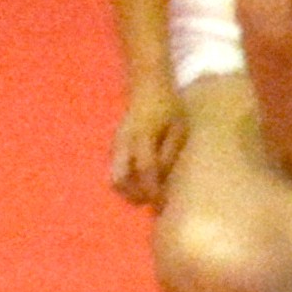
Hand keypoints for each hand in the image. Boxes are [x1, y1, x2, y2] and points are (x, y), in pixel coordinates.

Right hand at [107, 77, 186, 209]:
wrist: (147, 86)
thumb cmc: (168, 106)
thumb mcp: (178, 126)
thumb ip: (170, 151)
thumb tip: (163, 178)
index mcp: (142, 137)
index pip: (145, 171)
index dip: (153, 191)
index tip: (163, 204)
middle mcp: (124, 143)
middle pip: (119, 180)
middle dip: (134, 197)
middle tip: (153, 203)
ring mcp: (116, 145)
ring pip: (114, 178)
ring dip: (128, 193)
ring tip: (148, 197)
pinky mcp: (114, 147)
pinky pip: (116, 171)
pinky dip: (126, 183)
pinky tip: (141, 185)